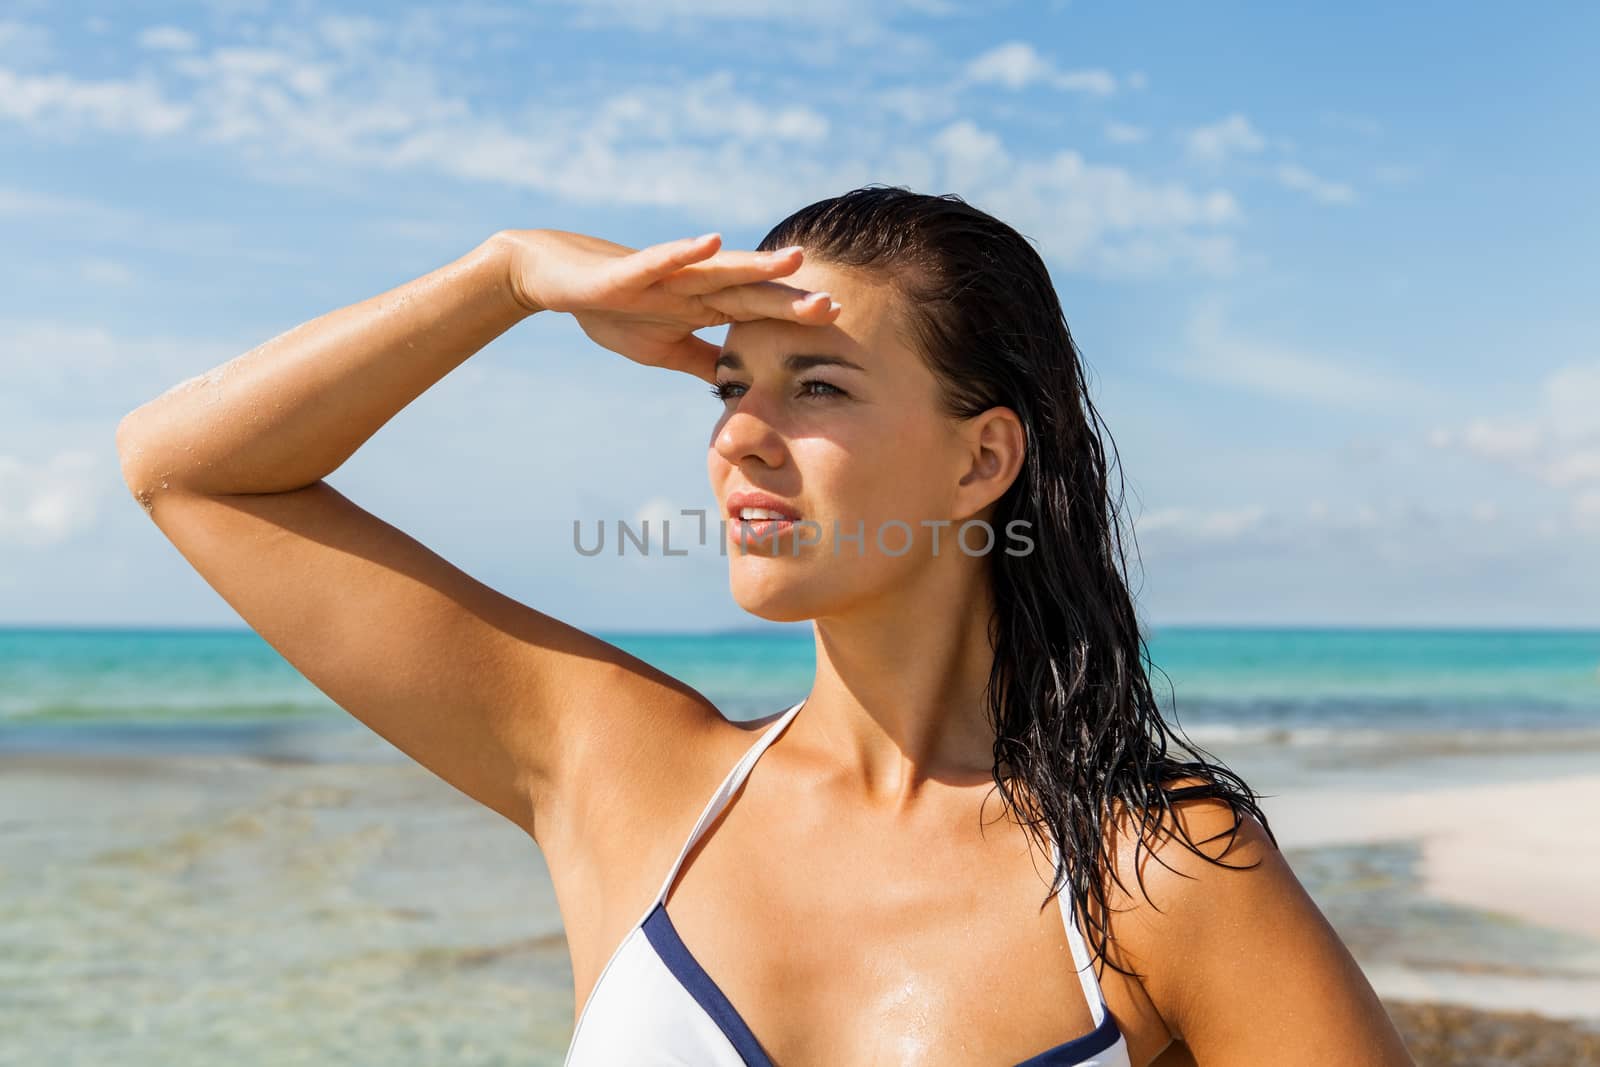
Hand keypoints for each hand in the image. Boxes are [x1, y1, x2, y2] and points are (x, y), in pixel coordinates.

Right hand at [492, 228, 840, 382]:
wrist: (555, 281)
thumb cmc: (611, 309)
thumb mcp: (663, 349)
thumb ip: (701, 361)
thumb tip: (736, 384)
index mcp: (702, 305)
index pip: (757, 313)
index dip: (794, 318)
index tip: (837, 322)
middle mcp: (693, 284)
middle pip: (749, 292)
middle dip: (789, 299)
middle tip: (834, 305)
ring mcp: (664, 274)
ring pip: (717, 269)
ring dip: (754, 266)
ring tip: (793, 260)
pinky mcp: (629, 269)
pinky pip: (662, 259)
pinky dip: (686, 251)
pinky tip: (712, 241)